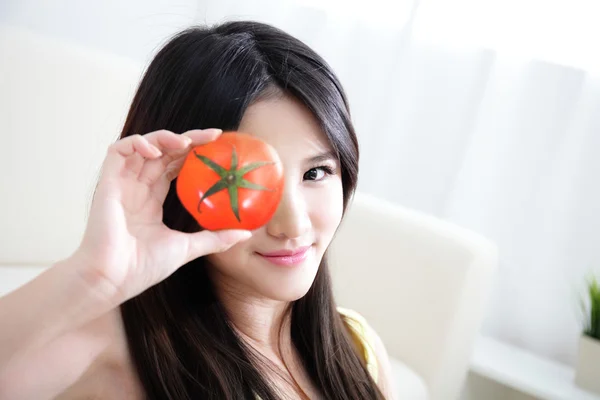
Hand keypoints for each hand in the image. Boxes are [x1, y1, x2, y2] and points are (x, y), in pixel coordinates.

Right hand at [73, 129, 250, 304]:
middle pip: (163, 152)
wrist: (112, 279)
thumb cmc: (143, 268)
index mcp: (151, 201)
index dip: (193, 154)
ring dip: (164, 137)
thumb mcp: (187, 248)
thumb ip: (214, 239)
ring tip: (186, 143)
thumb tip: (245, 234)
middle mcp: (136, 189)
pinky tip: (156, 151)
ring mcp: (122, 184)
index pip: (173, 167)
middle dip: (187, 140)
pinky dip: (136, 143)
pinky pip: (117, 151)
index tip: (218, 147)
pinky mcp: (107, 182)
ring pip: (142, 146)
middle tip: (213, 136)